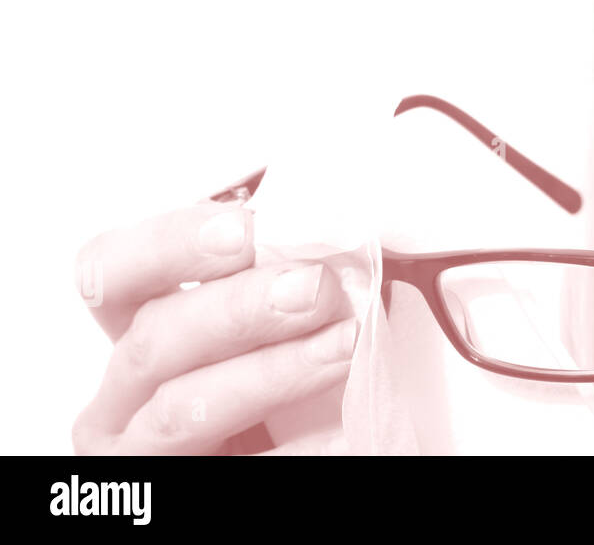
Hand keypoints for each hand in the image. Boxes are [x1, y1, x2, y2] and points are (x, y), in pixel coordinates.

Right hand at [72, 200, 356, 454]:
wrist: (310, 454)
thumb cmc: (294, 392)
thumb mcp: (281, 327)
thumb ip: (291, 280)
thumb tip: (342, 244)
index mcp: (145, 333)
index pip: (114, 273)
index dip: (168, 244)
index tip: (245, 229)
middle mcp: (125, 395)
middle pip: (154, 336)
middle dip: (239, 307)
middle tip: (316, 288)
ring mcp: (143, 454)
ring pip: (182, 408)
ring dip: (269, 372)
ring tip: (343, 346)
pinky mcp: (181, 497)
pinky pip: (242, 474)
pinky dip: (298, 450)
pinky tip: (345, 431)